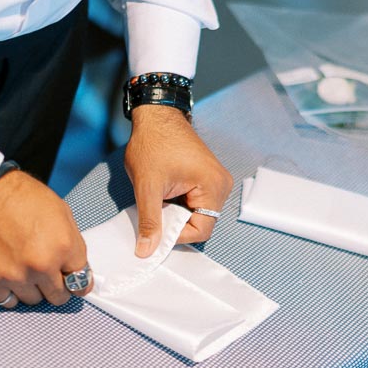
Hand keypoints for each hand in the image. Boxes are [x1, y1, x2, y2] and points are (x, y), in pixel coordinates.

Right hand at [0, 171, 91, 305]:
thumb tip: (76, 270)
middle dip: (56, 287)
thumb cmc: (21, 196)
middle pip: (58, 297)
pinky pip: (7, 300)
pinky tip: (7, 273)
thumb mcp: (61, 212)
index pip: (81, 283)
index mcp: (63, 246)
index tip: (71, 281)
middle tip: (46, 273)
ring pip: (33, 301)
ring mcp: (13, 276)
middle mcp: (40, 265)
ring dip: (31, 288)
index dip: (77, 281)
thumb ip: (72, 245)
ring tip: (23, 267)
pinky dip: (9, 291)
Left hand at [124, 105, 232, 257]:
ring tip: (158, 199)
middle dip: (175, 223)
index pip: (201, 230)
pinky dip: (178, 205)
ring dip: (176, 214)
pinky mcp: (207, 179)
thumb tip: (146, 251)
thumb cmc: (153, 144)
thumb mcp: (147, 187)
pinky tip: (164, 194)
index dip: (176, 236)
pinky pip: (195, 204)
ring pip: (196, 215)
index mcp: (213, 187)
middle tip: (154, 212)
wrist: (156, 116)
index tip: (154, 232)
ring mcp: (215, 182)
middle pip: (200, 223)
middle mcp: (221, 186)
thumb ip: (149, 221)